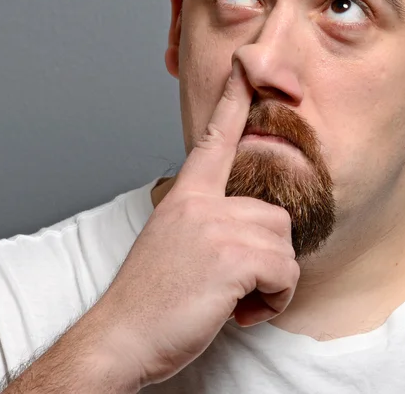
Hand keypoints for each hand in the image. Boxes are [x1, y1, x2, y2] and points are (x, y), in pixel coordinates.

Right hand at [102, 60, 298, 387]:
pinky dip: (272, 300)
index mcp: (186, 197)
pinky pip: (284, 272)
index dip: (232, 101)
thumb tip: (238, 226)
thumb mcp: (172, 241)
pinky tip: (239, 311)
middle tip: (235, 285)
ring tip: (233, 299)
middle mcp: (201, 204)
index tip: (244, 68)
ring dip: (269, 282)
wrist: (120, 337)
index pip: (214, 139)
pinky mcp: (232, 257)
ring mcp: (216, 227)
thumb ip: (205, 222)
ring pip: (282, 245)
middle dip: (266, 256)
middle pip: (273, 215)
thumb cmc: (149, 297)